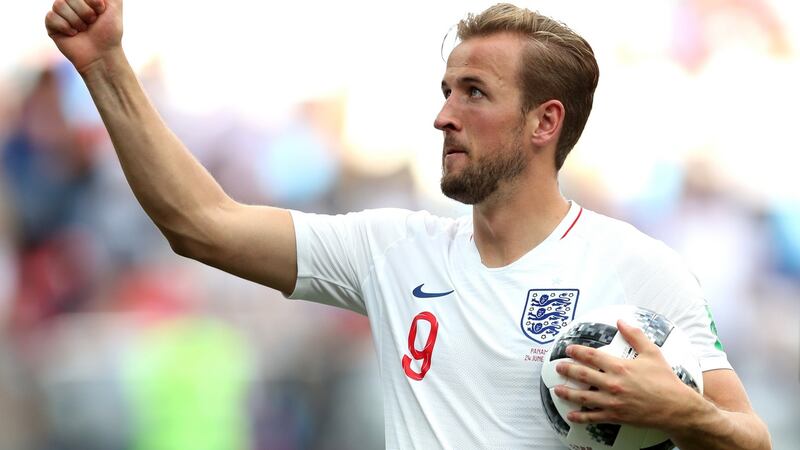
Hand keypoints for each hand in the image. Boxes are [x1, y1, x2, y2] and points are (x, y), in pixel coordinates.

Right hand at [44, 0, 122, 73]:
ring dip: (76, 20)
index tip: (101, 11)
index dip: (93, 1)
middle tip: (92, 22)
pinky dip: (65, 27)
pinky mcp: (51, 25)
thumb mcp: (115, 6)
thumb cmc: (110, 32)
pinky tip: (73, 34)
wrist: (102, 54)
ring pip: (58, 4)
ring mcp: (59, 13)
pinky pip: (51, 17)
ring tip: (83, 30)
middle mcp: (70, 2)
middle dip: (84, 11)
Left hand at [553, 319, 700, 430]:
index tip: (569, 349)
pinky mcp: (615, 416)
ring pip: (583, 396)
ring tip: (558, 389)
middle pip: (582, 375)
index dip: (577, 351)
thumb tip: (622, 322)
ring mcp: (612, 401)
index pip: (591, 356)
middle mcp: (612, 384)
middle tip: (559, 367)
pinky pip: (593, 417)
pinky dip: (580, 416)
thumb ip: (635, 335)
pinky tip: (571, 415)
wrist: (676, 407)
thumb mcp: (652, 353)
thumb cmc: (665, 381)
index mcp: (620, 367)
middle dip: (567, 370)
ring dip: (567, 393)